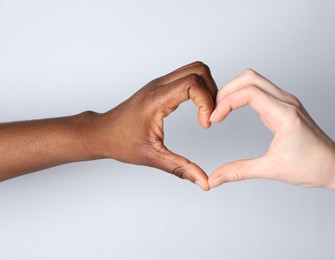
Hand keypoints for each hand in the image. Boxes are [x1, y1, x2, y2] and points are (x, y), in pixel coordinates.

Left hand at [93, 61, 216, 189]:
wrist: (103, 132)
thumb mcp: (152, 157)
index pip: (192, 83)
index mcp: (156, 99)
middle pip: (198, 70)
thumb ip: (180, 168)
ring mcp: (160, 84)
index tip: (205, 124)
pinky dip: (200, 90)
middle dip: (212, 92)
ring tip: (206, 113)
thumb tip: (204, 182)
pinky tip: (198, 110)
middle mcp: (159, 86)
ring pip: (195, 70)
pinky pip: (188, 77)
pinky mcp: (162, 87)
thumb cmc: (121, 142)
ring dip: (208, 89)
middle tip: (211, 116)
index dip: (207, 101)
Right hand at [208, 69, 334, 188]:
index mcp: (285, 115)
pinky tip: (234, 109)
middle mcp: (286, 102)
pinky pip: (260, 89)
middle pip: (249, 78)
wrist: (333, 165)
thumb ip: (238, 172)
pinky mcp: (284, 104)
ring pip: (254, 80)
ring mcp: (286, 101)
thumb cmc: (311, 167)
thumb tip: (214, 179)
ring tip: (220, 109)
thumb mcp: (271, 170)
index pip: (249, 93)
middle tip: (214, 110)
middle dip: (227, 91)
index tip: (214, 120)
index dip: (226, 103)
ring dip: (234, 90)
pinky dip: (243, 95)